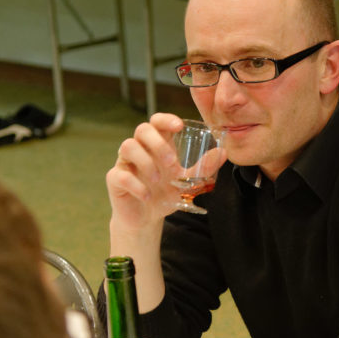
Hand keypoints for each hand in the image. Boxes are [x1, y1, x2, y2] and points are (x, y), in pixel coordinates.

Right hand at [106, 114, 225, 232]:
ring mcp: (125, 162)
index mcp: (157, 145)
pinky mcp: (115, 179)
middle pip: (142, 129)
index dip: (165, 119)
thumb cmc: (166, 193)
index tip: (179, 126)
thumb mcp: (188, 181)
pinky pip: (120, 174)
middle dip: (158, 144)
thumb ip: (203, 168)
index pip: (157, 121)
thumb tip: (223, 152)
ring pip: (127, 146)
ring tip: (158, 180)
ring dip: (146, 162)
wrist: (147, 218)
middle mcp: (140, 149)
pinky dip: (136, 184)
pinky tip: (147, 195)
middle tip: (172, 163)